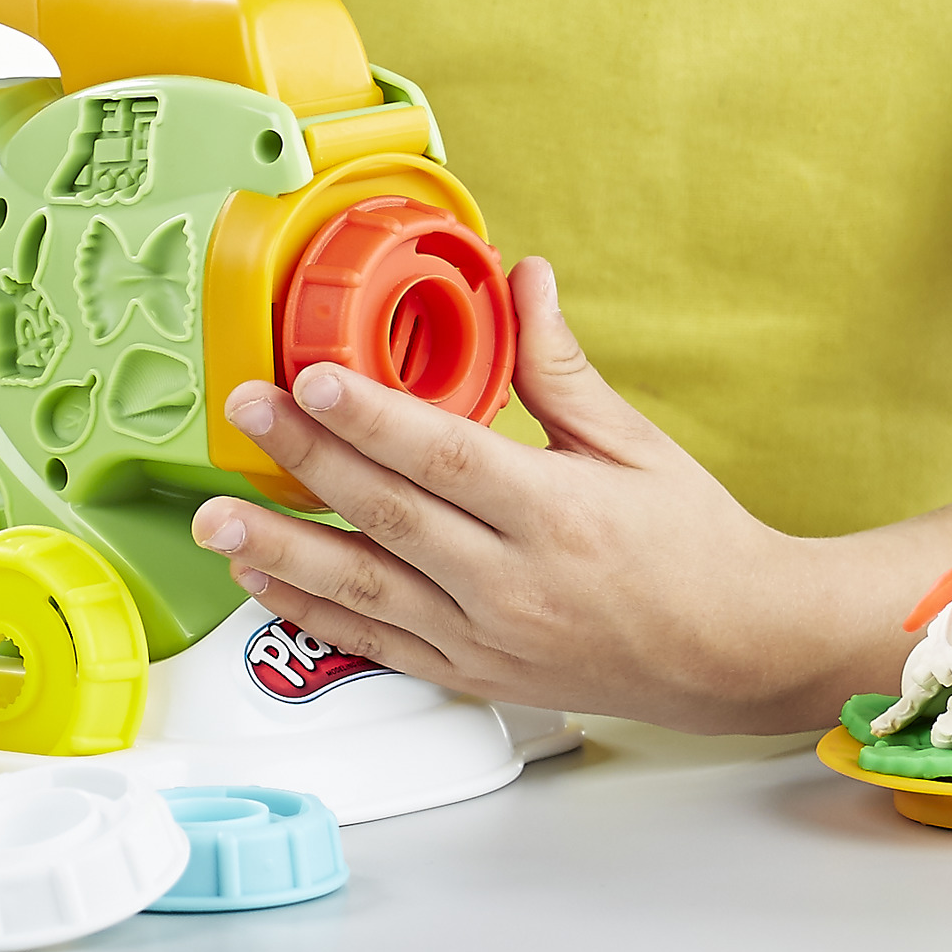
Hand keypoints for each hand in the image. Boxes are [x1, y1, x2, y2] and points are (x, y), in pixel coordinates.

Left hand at [190, 257, 834, 732]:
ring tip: (214, 520)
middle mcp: (513, 581)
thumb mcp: (638, 444)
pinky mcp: (474, 673)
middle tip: (243, 414)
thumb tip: (525, 278)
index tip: (312, 379)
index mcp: (558, 513)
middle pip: (389, 515)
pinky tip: (265, 580)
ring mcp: (487, 637)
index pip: (446, 457)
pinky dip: (314, 612)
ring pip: (365, 589)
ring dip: (282, 550)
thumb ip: (563, 366)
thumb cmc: (695, 543)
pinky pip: (378, 642)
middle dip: (305, 460)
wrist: (737, 651)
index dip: (372, 418)